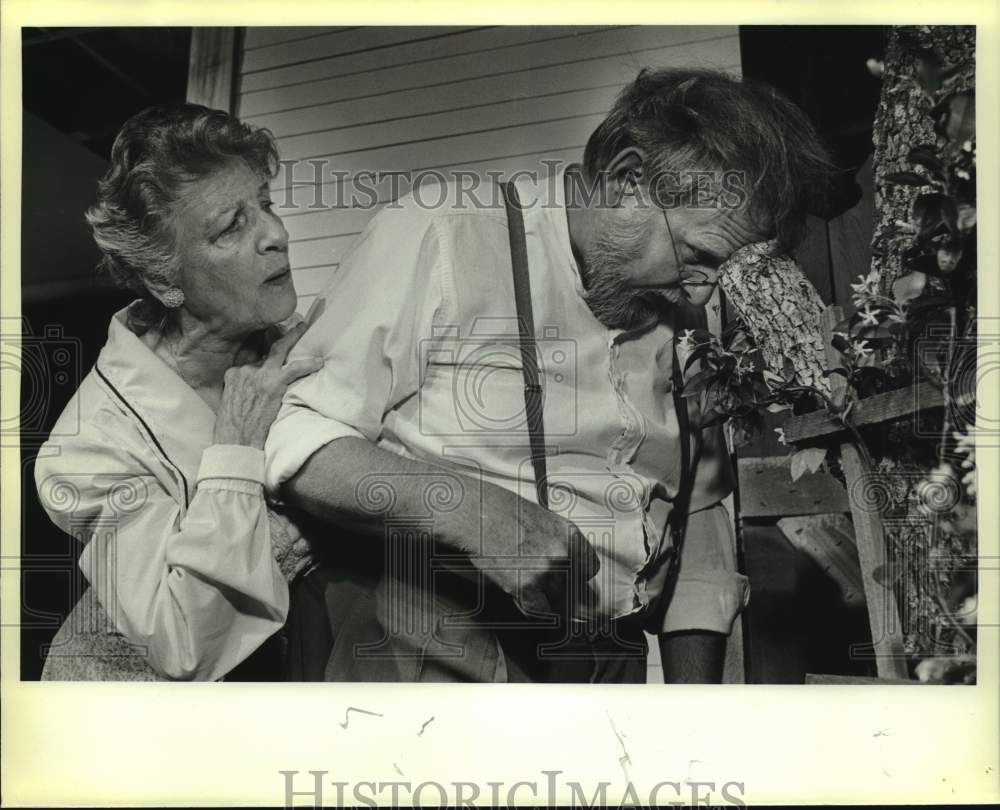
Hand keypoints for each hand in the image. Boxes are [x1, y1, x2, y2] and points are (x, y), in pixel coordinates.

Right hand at [213, 321, 322, 448]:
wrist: (235, 443)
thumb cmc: (232, 430)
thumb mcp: (231, 404)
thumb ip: (242, 392)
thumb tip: (255, 393)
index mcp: (233, 374)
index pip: (251, 356)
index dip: (263, 349)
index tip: (271, 342)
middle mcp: (244, 369)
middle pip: (264, 347)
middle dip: (278, 333)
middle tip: (291, 322)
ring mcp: (259, 374)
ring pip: (279, 350)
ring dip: (294, 336)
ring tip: (305, 327)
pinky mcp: (273, 383)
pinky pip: (294, 369)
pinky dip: (307, 364)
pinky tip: (318, 362)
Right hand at [450, 483, 599, 617]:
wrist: (478, 516)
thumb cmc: (504, 514)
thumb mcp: (543, 520)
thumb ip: (559, 544)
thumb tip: (568, 568)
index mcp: (570, 535)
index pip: (590, 568)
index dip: (578, 577)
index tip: (570, 580)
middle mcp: (563, 554)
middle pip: (575, 589)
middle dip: (561, 592)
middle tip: (545, 589)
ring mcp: (546, 571)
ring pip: (557, 602)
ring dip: (544, 600)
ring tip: (525, 586)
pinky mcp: (526, 586)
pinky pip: (538, 611)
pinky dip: (530, 608)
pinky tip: (519, 595)